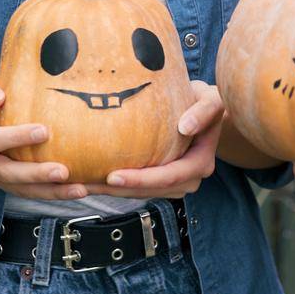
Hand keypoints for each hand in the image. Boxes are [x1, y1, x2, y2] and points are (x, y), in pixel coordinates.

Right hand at [0, 70, 82, 200]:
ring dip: (50, 191)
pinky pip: (30, 191)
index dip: (14, 138)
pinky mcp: (6, 182)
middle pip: (6, 173)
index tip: (43, 131)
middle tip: (63, 171)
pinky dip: (54, 192)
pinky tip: (77, 189)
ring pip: (20, 189)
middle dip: (35, 174)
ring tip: (78, 189)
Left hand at [69, 81, 225, 200]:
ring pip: (142, 193)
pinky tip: (93, 180)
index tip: (113, 175)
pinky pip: (140, 187)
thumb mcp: (212, 99)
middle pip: (151, 190)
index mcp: (201, 162)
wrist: (209, 110)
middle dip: (118, 190)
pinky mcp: (164, 181)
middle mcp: (190, 178)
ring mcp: (177, 182)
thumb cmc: (208, 102)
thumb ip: (204, 110)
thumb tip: (185, 127)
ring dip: (113, 192)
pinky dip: (117, 186)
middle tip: (86, 185)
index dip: (140, 179)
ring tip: (82, 186)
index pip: (169, 176)